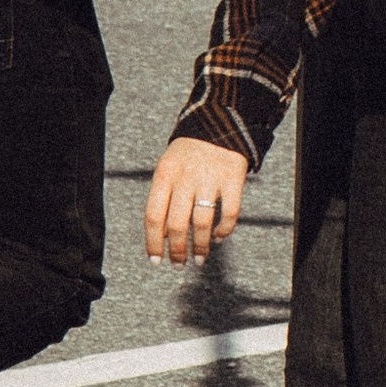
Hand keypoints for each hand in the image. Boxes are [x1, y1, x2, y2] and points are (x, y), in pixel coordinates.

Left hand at [145, 136, 248, 265]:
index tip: (156, 261)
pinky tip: (219, 238)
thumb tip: (160, 235)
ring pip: (201, 223)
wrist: (218, 123)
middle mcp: (185, 177)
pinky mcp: (232, 178)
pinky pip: (230, 213)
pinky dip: (224, 230)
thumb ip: (163, 197)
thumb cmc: (188, 151)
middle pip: (176, 224)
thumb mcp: (168, 167)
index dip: (153, 243)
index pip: (153, 216)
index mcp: (165, 174)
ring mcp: (210, 178)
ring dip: (199, 247)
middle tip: (178, 263)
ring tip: (198, 258)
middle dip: (176, 251)